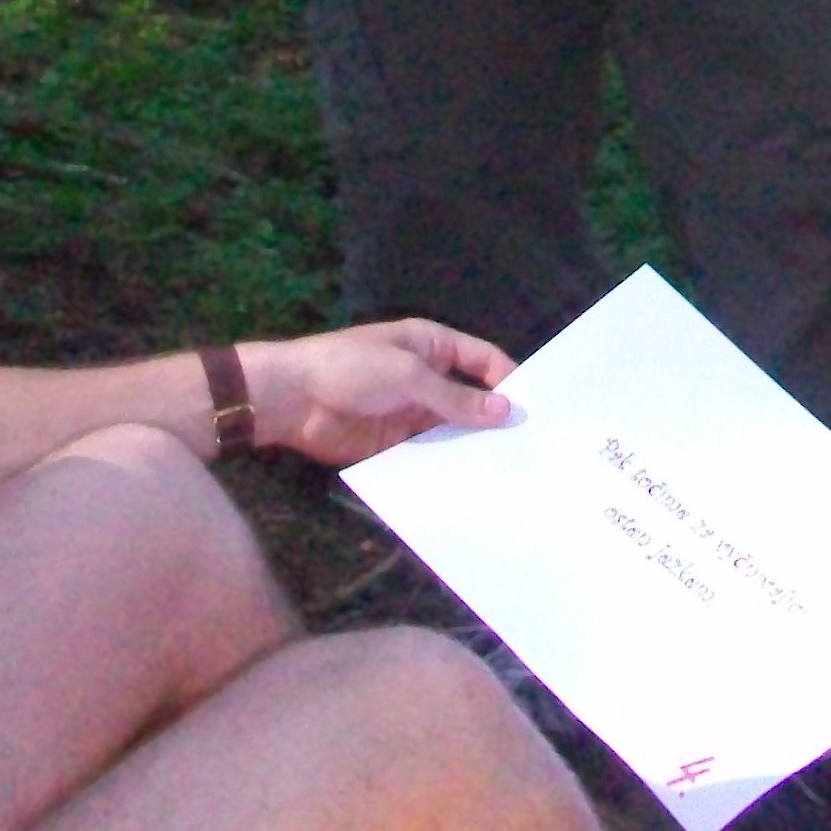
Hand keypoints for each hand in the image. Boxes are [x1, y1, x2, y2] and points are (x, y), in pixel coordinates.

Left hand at [240, 320, 516, 466]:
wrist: (292, 399)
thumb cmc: (351, 369)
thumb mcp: (408, 376)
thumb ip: (456, 397)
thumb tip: (506, 411)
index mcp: (432, 346)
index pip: (483, 360)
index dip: (509, 381)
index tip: (537, 410)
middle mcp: (428, 378)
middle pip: (472, 398)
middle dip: (496, 419)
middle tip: (534, 447)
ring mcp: (413, 412)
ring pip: (454, 430)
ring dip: (474, 446)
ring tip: (513, 472)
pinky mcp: (398, 443)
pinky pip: (431, 453)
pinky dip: (449, 465)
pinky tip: (474, 484)